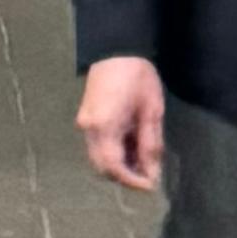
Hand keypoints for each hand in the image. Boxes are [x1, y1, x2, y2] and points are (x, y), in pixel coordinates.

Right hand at [78, 55, 167, 190]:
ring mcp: (84, 124)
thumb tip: (152, 173)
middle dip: (124, 177)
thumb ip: (150, 145)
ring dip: (119, 166)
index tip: (151, 186)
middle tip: (149, 176)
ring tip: (143, 161)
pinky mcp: (86, 119)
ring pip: (98, 158)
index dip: (132, 181)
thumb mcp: (151, 112)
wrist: (115, 50)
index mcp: (104, 127)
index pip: (114, 167)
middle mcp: (88, 129)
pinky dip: (113, 154)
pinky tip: (131, 147)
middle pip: (102, 167)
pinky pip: (97, 146)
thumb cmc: (138, 78)